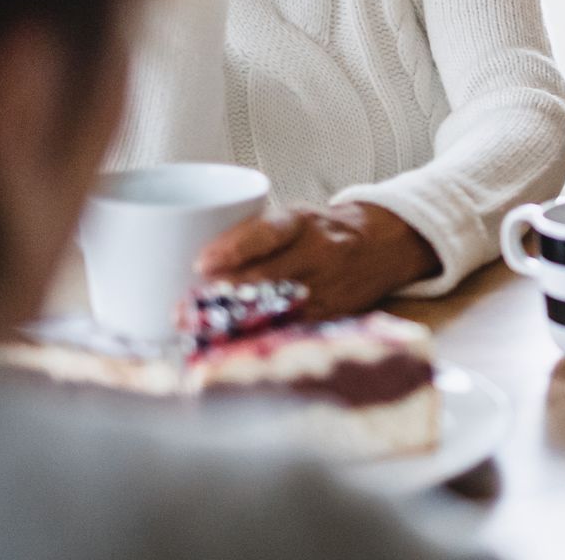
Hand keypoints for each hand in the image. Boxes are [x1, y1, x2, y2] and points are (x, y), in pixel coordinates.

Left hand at [195, 203, 439, 318]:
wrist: (384, 243)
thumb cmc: (322, 229)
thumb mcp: (294, 217)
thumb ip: (252, 237)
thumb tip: (190, 265)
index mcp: (303, 222)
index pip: (268, 232)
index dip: (234, 248)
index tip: (201, 263)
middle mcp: (318, 253)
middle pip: (266, 278)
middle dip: (221, 297)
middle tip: (180, 312)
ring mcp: (328, 287)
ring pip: (277, 308)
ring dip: (236, 323)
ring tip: (199, 334)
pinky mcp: (333, 314)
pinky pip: (294, 328)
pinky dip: (263, 338)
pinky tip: (236, 348)